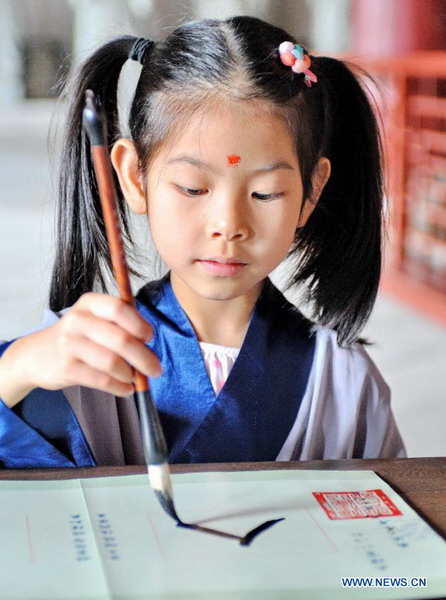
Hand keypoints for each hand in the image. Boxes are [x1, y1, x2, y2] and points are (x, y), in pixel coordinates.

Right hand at [0, 293, 161, 406]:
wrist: (35, 354)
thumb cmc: (76, 335)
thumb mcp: (93, 319)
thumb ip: (119, 324)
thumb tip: (148, 344)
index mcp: (89, 303)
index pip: (119, 308)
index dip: (139, 324)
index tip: (150, 338)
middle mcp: (78, 320)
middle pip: (121, 339)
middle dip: (144, 358)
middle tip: (156, 369)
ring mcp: (70, 344)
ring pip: (113, 362)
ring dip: (131, 374)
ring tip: (137, 379)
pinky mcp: (67, 368)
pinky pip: (102, 380)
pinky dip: (120, 387)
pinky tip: (126, 389)